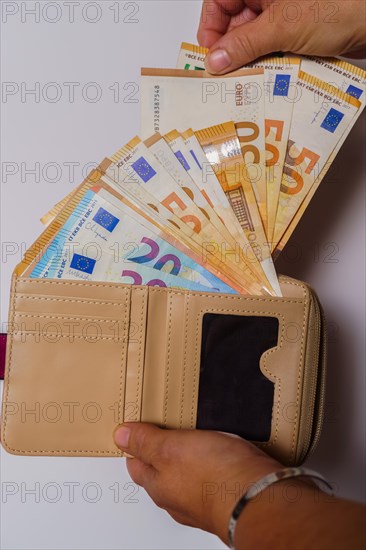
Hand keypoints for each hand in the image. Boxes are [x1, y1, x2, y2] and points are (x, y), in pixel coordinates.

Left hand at [114, 423, 280, 543]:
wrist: (262, 498)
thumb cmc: (217, 477)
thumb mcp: (172, 448)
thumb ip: (146, 442)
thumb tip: (120, 436)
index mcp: (159, 486)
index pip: (136, 464)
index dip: (134, 444)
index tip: (134, 431)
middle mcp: (178, 498)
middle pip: (162, 470)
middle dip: (161, 450)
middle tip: (162, 429)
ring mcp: (204, 498)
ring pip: (189, 473)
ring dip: (190, 455)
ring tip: (193, 434)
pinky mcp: (228, 493)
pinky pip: (214, 474)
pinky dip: (213, 460)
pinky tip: (221, 448)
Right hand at [198, 0, 365, 73]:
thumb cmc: (339, 6)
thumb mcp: (283, 26)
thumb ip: (245, 44)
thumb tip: (216, 59)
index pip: (220, 1)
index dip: (211, 28)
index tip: (210, 56)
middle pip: (236, 22)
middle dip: (232, 49)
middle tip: (228, 75)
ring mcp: (285, 12)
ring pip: (254, 38)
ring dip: (251, 59)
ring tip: (249, 78)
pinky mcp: (297, 29)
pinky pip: (272, 46)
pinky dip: (269, 61)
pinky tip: (268, 74)